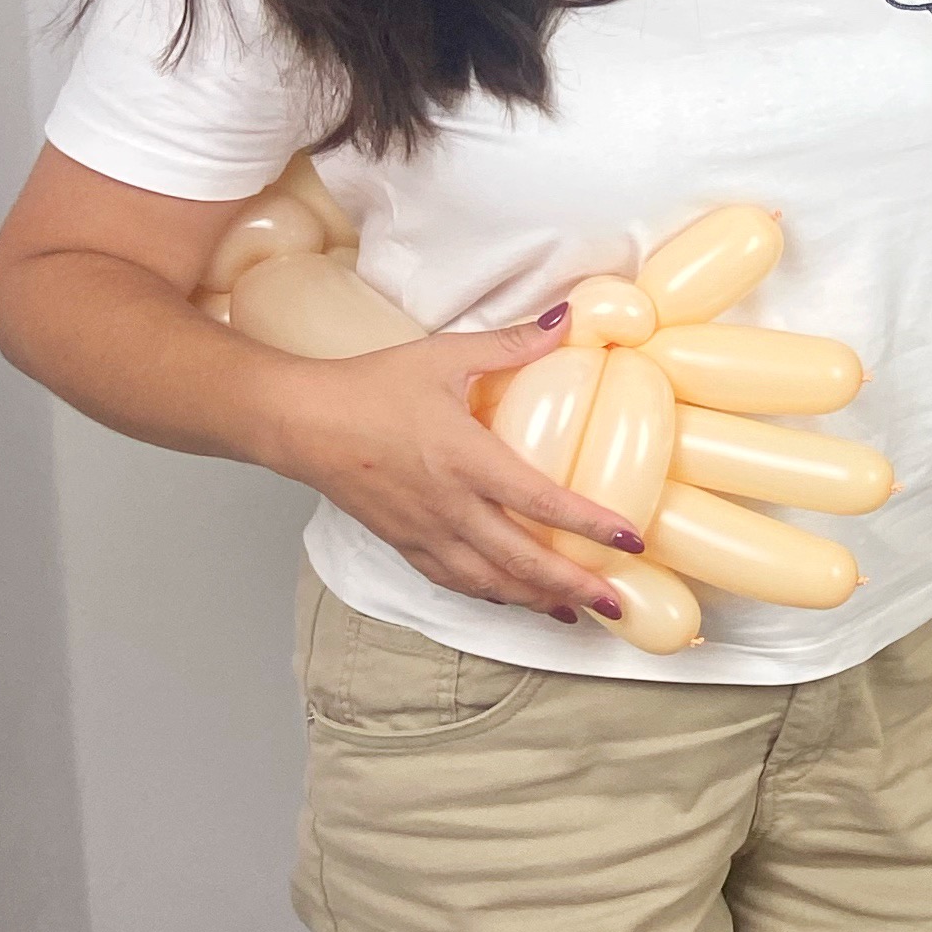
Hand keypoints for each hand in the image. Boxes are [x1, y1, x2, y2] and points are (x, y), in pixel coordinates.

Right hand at [264, 308, 647, 621]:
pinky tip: (515, 598)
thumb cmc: (371, 387)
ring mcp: (425, 532)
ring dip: (537, 600)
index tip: (630, 539)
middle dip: (574, 586)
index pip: (541, 501)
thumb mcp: (444, 356)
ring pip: (490, 582)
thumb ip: (510, 343)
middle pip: (522, 560)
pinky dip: (492, 595)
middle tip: (616, 602)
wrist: (302, 422)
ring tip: (576, 613)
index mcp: (466, 459)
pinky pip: (456, 582)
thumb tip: (567, 319)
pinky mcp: (405, 543)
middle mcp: (450, 506)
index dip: (589, 525)